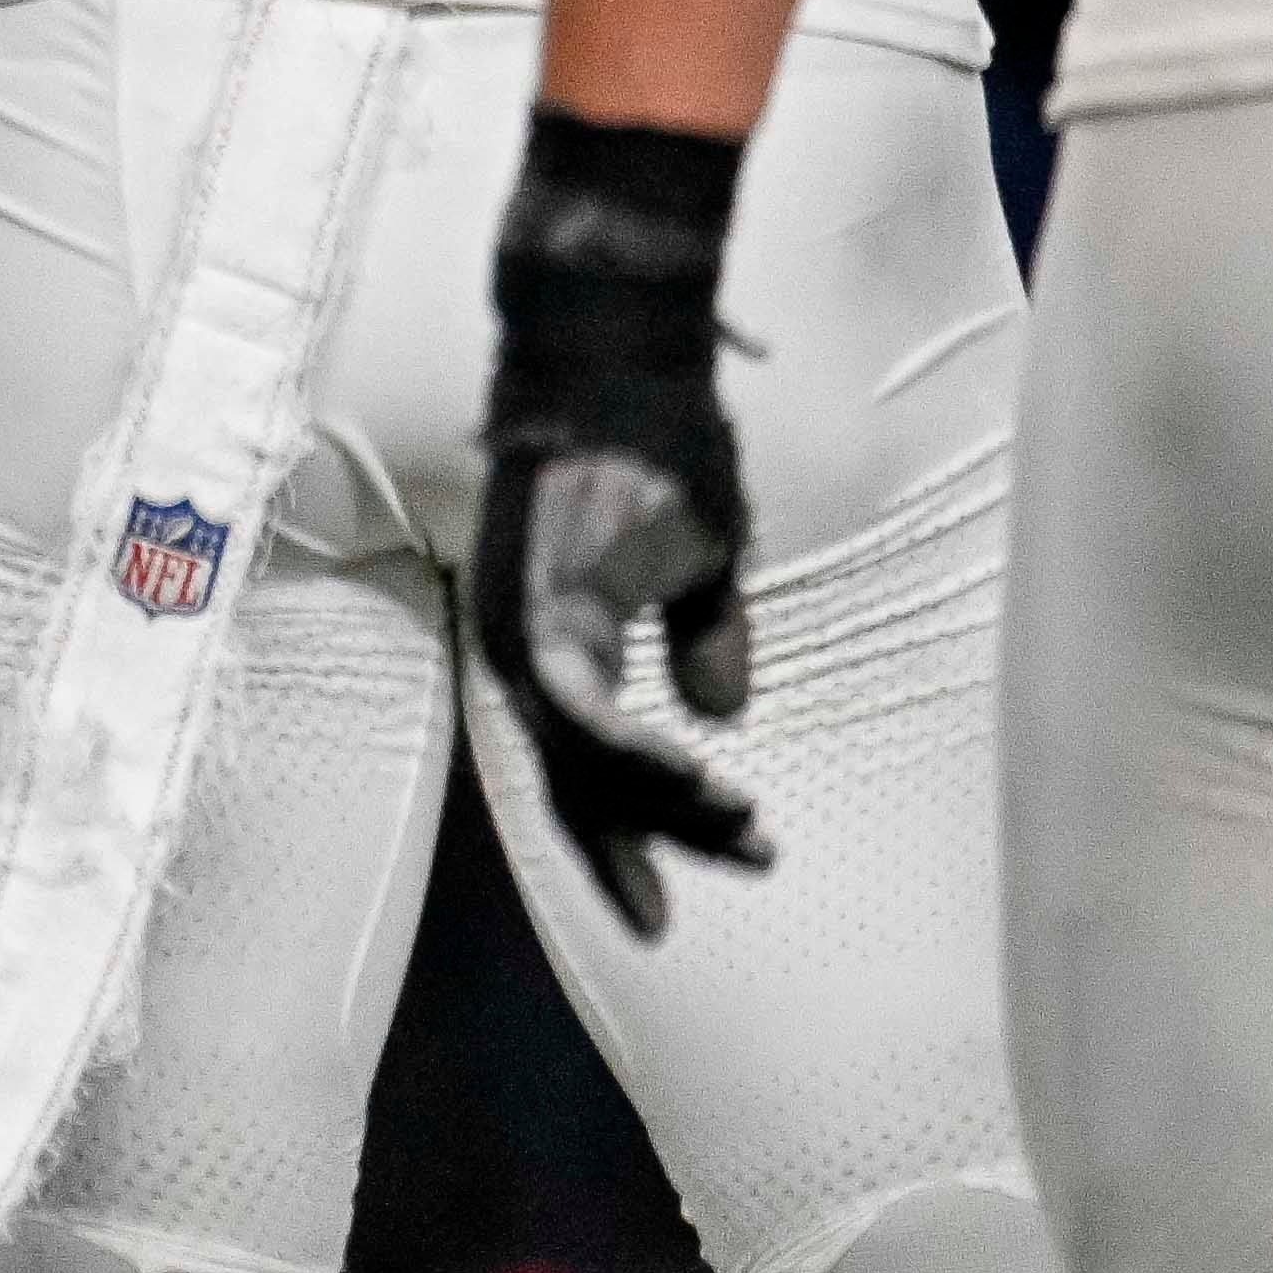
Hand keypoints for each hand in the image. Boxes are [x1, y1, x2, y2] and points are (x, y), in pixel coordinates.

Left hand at [473, 114, 771, 930]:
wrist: (617, 354)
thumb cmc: (659, 444)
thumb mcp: (701, 556)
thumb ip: (703, 635)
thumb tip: (717, 712)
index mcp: (555, 647)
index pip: (584, 774)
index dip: (624, 844)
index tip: (662, 918)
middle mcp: (522, 649)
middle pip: (581, 783)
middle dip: (660, 838)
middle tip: (751, 859)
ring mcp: (522, 628)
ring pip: (584, 758)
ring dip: (665, 801)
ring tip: (741, 825)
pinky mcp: (538, 603)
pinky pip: (581, 705)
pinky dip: (632, 748)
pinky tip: (695, 772)